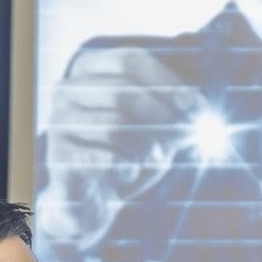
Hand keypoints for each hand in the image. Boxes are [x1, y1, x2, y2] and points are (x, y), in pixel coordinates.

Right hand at [38, 46, 202, 250]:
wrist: (92, 201)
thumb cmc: (125, 157)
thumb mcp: (157, 133)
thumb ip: (177, 118)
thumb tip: (201, 114)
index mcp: (89, 70)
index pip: (130, 60)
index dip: (169, 83)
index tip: (197, 109)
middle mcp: (67, 89)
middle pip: (124, 91)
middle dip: (164, 116)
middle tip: (186, 138)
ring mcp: (59, 120)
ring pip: (116, 124)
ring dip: (146, 147)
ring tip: (147, 159)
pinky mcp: (60, 155)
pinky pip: (109, 158)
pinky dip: (129, 169)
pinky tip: (125, 175)